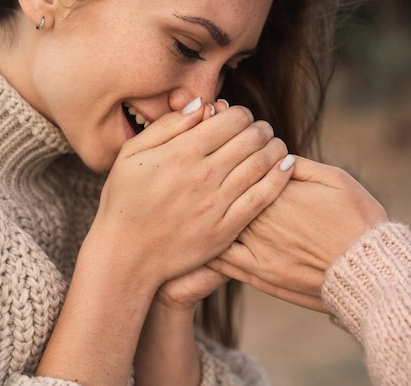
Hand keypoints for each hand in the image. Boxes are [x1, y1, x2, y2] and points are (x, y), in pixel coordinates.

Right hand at [81, 102, 290, 293]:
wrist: (127, 255)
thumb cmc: (124, 201)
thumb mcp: (130, 155)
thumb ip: (166, 126)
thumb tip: (200, 104)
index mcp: (181, 152)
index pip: (231, 119)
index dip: (240, 113)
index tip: (238, 118)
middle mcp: (204, 175)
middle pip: (252, 137)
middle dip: (260, 128)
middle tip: (259, 131)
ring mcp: (218, 203)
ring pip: (263, 163)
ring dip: (274, 147)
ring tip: (273, 145)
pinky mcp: (227, 228)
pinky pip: (264, 196)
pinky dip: (280, 176)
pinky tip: (286, 166)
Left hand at [208, 157, 387, 311]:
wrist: (371, 269)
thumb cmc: (359, 219)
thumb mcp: (336, 180)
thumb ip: (300, 166)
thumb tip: (275, 153)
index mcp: (278, 191)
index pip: (241, 170)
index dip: (226, 161)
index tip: (216, 157)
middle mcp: (263, 218)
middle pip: (224, 196)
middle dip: (209, 186)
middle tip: (191, 180)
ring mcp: (259, 247)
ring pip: (218, 226)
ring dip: (205, 216)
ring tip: (190, 208)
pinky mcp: (260, 273)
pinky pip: (223, 261)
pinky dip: (208, 250)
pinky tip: (199, 242)